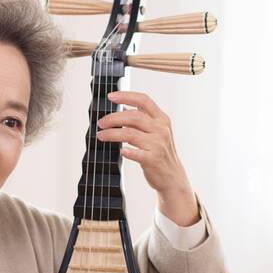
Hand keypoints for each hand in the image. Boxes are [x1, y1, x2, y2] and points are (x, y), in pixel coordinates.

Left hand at [96, 90, 197, 222]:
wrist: (172, 177)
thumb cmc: (160, 153)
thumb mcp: (156, 132)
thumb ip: (142, 120)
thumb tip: (123, 108)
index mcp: (161, 119)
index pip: (144, 100)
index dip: (126, 96)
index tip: (111, 96)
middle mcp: (161, 129)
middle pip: (134, 116)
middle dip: (113, 118)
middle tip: (101, 122)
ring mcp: (158, 144)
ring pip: (131, 133)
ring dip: (113, 133)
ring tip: (101, 135)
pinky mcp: (154, 159)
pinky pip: (138, 153)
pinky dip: (128, 151)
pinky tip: (121, 151)